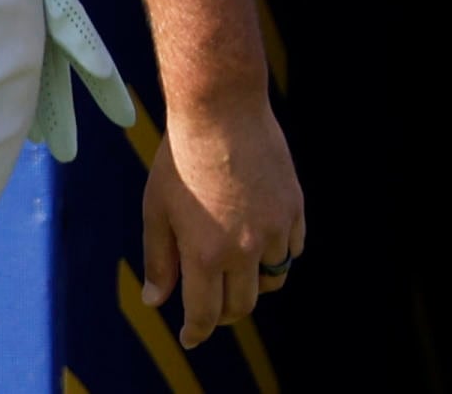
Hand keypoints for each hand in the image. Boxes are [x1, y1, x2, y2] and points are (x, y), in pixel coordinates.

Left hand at [143, 96, 305, 346]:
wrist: (220, 113)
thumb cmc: (179, 160)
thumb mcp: (156, 210)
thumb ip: (159, 260)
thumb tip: (156, 301)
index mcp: (206, 252)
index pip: (206, 312)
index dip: (197, 331)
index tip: (191, 337)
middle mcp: (246, 249)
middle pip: (242, 304)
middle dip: (224, 315)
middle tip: (210, 310)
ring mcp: (276, 230)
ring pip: (273, 279)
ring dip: (254, 285)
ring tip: (235, 274)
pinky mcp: (295, 211)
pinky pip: (292, 250)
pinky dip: (277, 256)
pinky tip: (260, 245)